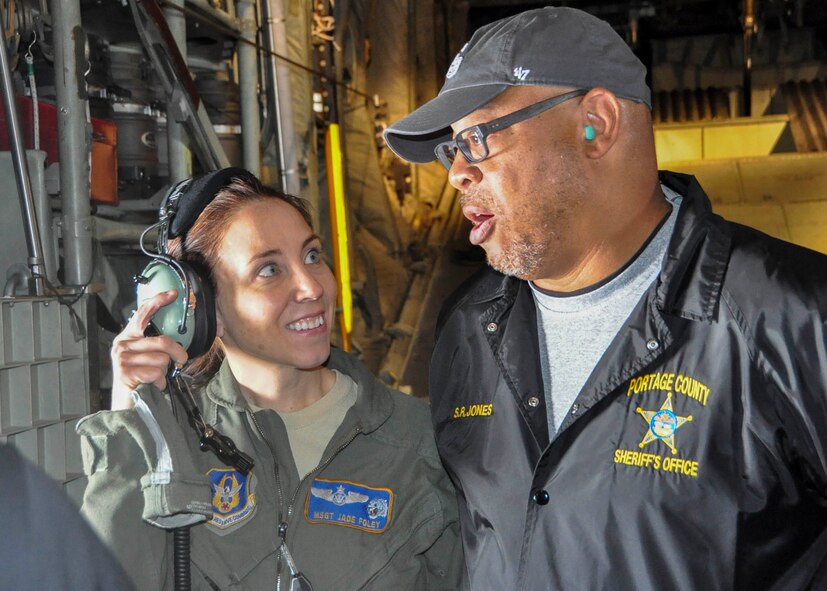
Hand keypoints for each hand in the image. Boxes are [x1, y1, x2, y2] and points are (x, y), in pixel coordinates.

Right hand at [110, 290, 188, 409]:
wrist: (126, 408)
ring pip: (162, 359)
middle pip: (163, 342)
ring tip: (154, 379)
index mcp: (128, 338)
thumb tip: (179, 342)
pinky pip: (157, 373)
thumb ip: (158, 347)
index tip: (173, 294)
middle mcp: (122, 345)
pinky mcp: (125, 373)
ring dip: (165, 373)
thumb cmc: (140, 383)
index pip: (143, 314)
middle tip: (179, 361)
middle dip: (177, 354)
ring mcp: (122, 359)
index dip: (158, 302)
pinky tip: (150, 387)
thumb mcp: (149, 360)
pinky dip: (159, 383)